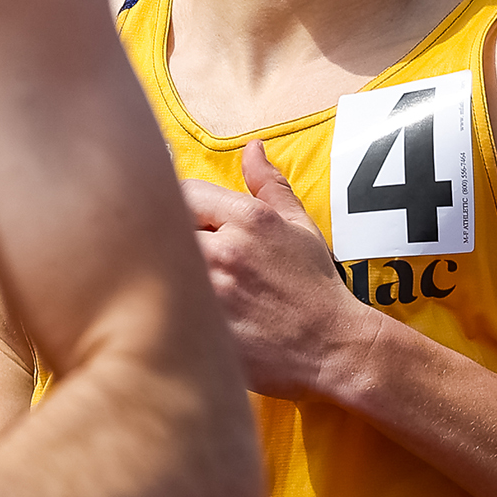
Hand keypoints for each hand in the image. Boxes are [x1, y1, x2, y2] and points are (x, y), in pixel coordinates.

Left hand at [183, 140, 381, 401]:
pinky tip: (184, 312)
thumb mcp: (300, 226)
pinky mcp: (204, 329)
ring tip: (180, 283)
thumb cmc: (315, 287)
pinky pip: (167, 306)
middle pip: (166, 226)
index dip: (186, 206)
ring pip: (162, 267)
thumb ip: (270, 184)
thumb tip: (252, 149)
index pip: (186, 191)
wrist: (333, 347)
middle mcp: (227, 251)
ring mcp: (213, 292)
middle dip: (172, 236)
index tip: (194, 224)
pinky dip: (170, 306)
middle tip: (187, 254)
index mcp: (249, 220)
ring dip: (167, 271)